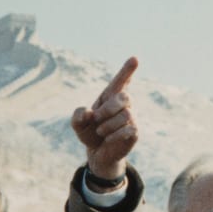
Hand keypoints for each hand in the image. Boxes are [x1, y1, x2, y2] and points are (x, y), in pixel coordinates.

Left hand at [71, 56, 138, 179]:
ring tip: (101, 132)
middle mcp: (123, 104)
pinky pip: (129, 129)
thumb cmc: (89, 132)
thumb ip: (78, 116)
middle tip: (96, 118)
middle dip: (108, 108)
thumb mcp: (78, 124)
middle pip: (124, 96)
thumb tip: (88, 113)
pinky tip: (108, 139)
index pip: (121, 81)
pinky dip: (114, 135)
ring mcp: (131, 118)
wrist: (97, 152)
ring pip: (125, 115)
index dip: (127, 70)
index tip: (134, 59)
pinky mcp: (134, 132)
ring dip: (108, 125)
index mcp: (109, 97)